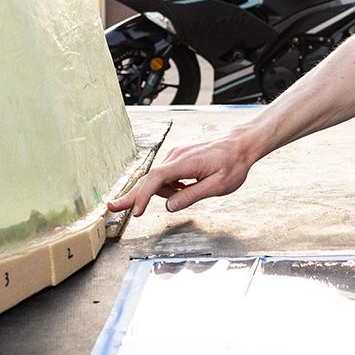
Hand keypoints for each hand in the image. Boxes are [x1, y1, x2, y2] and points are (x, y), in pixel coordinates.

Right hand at [108, 129, 264, 217]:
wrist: (242, 143)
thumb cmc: (234, 164)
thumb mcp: (218, 185)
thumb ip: (192, 195)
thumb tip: (169, 207)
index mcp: (185, 163)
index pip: (156, 179)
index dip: (143, 196)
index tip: (135, 211)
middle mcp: (176, 156)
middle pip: (147, 178)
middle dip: (130, 195)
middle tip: (113, 208)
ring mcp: (176, 155)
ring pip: (158, 179)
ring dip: (163, 192)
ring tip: (187, 193)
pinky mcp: (179, 157)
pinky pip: (166, 175)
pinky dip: (169, 185)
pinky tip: (184, 188)